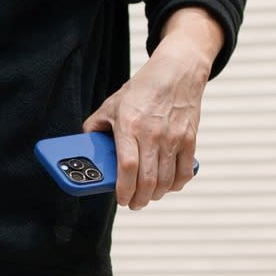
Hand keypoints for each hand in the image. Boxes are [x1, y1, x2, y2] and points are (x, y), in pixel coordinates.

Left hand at [82, 33, 213, 207]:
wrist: (177, 72)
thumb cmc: (143, 89)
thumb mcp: (111, 104)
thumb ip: (95, 127)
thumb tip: (86, 147)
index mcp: (129, 126)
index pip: (127, 167)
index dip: (124, 189)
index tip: (121, 199)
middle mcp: (153, 134)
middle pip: (148, 180)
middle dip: (139, 200)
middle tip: (133, 203)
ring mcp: (174, 138)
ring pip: (167, 180)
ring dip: (156, 195)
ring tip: (148, 196)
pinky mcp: (190, 139)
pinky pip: (185, 172)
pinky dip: (177, 185)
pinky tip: (168, 186)